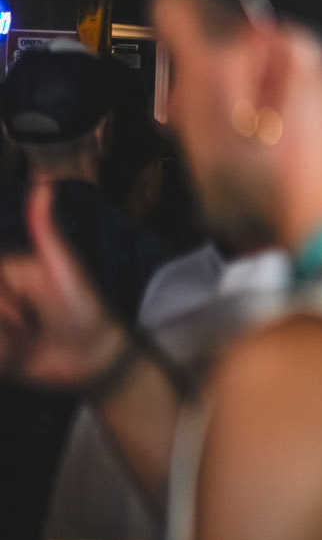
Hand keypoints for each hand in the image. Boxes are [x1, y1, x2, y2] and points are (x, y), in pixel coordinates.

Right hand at [0, 182, 125, 390]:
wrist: (94, 354)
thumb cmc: (83, 305)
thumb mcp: (62, 267)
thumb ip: (46, 228)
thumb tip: (45, 181)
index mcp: (6, 271)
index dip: (2, 302)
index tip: (21, 313)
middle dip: (4, 327)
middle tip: (30, 329)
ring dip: (4, 344)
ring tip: (28, 342)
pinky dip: (3, 358)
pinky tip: (21, 357)